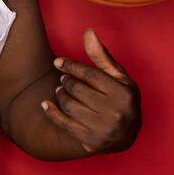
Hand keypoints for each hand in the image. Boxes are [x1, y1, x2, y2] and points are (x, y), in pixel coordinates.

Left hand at [41, 28, 140, 154]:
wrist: (127, 134)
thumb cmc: (121, 98)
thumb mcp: (118, 77)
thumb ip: (102, 56)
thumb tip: (88, 32)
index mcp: (125, 94)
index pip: (90, 75)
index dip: (71, 66)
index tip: (58, 62)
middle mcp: (116, 113)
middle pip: (78, 90)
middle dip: (66, 81)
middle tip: (62, 79)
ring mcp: (104, 129)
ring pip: (70, 106)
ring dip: (60, 95)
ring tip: (60, 90)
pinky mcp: (92, 142)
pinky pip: (65, 124)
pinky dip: (52, 113)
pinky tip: (45, 104)